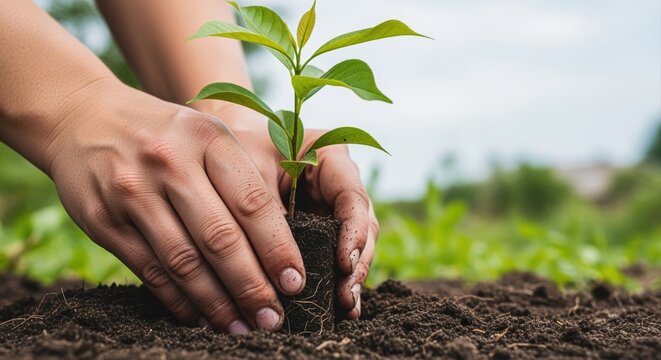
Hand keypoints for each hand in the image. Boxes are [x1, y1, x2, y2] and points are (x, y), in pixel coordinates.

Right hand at [45, 79, 305, 332]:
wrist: (84, 117)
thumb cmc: (166, 134)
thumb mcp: (208, 134)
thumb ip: (242, 178)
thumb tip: (282, 246)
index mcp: (208, 138)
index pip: (252, 203)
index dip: (277, 249)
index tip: (295, 283)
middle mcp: (170, 162)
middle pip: (220, 238)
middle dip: (251, 286)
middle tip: (273, 318)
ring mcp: (133, 192)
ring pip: (184, 262)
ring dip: (217, 303)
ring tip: (241, 326)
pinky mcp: (104, 219)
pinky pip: (149, 270)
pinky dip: (178, 300)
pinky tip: (200, 317)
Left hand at [233, 124, 378, 319]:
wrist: (220, 147)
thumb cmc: (237, 148)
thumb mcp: (249, 172)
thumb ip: (266, 212)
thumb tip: (280, 267)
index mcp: (331, 159)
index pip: (352, 195)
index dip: (353, 231)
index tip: (343, 262)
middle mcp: (339, 185)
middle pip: (361, 226)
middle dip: (356, 262)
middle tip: (346, 296)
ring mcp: (332, 210)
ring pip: (354, 245)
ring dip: (351, 278)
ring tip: (346, 308)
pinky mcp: (320, 232)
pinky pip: (333, 257)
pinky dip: (335, 280)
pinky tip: (337, 308)